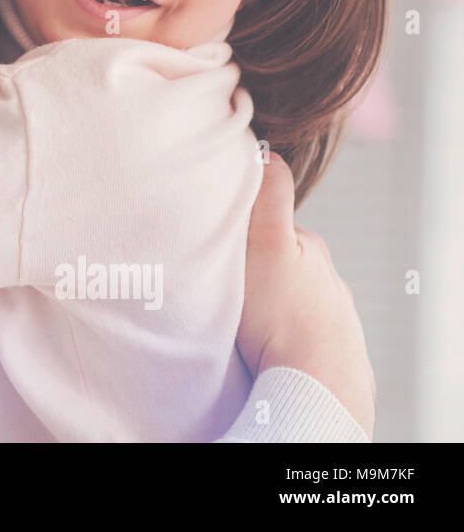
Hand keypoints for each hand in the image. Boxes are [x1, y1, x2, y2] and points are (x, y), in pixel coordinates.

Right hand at [237, 153, 375, 438]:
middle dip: (245, 264)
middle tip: (213, 279)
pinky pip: (286, 328)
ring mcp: (325, 313)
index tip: (210, 234)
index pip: (263, 222)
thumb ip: (267, 197)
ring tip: (228, 315)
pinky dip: (271, 330)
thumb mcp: (269, 243)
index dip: (234, 223)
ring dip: (257, 300)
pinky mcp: (320, 347)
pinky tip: (252, 342)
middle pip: (272, 258)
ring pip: (279, 295)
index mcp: (307, 246)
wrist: (314, 387)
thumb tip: (265, 150)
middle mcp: (322, 276)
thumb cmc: (284, 318)